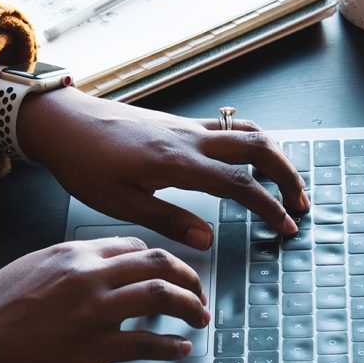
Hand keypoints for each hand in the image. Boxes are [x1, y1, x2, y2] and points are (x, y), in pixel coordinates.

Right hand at [0, 238, 208, 362]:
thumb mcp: (29, 266)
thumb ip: (68, 263)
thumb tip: (98, 265)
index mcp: (73, 253)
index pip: (134, 246)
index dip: (159, 259)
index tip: (169, 271)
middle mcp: (88, 275)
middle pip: (158, 264)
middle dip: (188, 277)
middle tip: (198, 292)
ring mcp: (94, 311)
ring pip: (162, 296)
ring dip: (190, 307)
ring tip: (199, 318)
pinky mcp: (94, 348)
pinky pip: (146, 344)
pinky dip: (170, 347)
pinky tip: (179, 349)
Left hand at [17, 88, 308, 249]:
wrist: (63, 122)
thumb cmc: (84, 163)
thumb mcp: (120, 203)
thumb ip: (168, 220)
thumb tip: (208, 240)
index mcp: (177, 162)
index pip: (240, 184)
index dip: (268, 207)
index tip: (285, 227)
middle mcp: (189, 138)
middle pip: (258, 147)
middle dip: (287, 174)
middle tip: (300, 203)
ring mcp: (186, 126)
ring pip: (246, 131)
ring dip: (273, 155)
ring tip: (284, 183)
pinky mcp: (178, 123)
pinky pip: (227, 127)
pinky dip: (251, 143)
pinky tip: (249, 161)